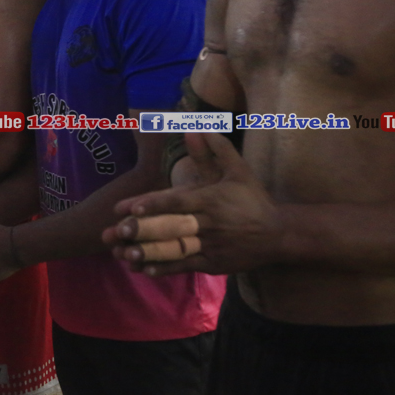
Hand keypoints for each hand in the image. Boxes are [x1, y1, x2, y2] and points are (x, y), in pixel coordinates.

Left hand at [100, 132, 285, 275]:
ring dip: (147, 252)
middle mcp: (208, 224)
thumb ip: (216, 149)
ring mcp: (209, 246)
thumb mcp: (238, 171)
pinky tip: (143, 269)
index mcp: (210, 200)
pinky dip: (165, 268)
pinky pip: (185, 266)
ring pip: (174, 250)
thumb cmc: (253, 199)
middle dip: (142, 230)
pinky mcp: (212, 263)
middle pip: (170, 228)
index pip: (177, 202)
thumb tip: (196, 126)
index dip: (153, 205)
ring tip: (122, 254)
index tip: (130, 207)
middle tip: (116, 231)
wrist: (279, 234)